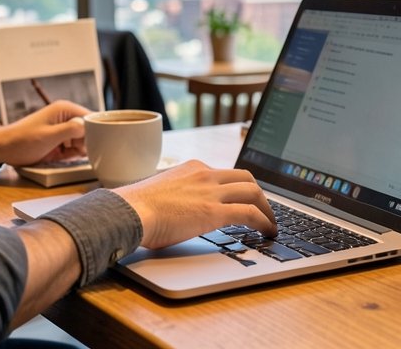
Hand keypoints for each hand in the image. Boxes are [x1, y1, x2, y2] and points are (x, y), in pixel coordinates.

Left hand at [0, 100, 91, 166]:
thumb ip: (70, 130)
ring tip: (65, 153)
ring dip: (80, 150)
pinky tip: (61, 156)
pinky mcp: (60, 141)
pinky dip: (72, 154)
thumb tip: (89, 126)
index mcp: (65, 109)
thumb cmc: (23, 140)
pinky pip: (75, 148)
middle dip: (87, 142)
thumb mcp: (48, 136)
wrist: (4, 149)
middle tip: (75, 151)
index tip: (95, 144)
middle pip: (90, 130)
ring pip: (84, 140)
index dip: (96, 131)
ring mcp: (63, 130)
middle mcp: (67, 117)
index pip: (92, 117)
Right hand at [113, 160, 276, 248]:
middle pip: (245, 177)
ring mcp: (211, 191)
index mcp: (192, 168)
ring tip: (271, 224)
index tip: (244, 198)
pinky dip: (264, 221)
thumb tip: (175, 211)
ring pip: (253, 192)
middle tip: (264, 210)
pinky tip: (268, 232)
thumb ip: (175, 196)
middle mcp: (205, 174)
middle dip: (259, 194)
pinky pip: (250, 213)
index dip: (239, 187)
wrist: (129, 212)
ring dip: (267, 208)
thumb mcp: (161, 193)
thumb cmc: (136, 209)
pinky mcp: (215, 211)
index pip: (225, 173)